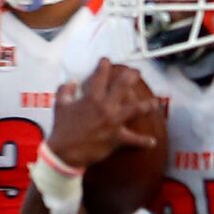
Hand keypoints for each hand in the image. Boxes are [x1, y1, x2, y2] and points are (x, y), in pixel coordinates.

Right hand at [47, 60, 162, 170]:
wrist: (65, 153)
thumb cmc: (62, 129)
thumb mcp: (60, 106)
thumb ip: (65, 90)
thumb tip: (71, 82)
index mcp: (91, 98)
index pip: (100, 75)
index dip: (104, 65)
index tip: (106, 60)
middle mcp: (105, 107)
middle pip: (123, 86)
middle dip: (132, 76)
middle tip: (137, 73)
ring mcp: (113, 122)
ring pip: (135, 110)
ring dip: (146, 106)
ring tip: (154, 103)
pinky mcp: (116, 137)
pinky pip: (133, 140)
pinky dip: (143, 141)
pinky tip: (152, 142)